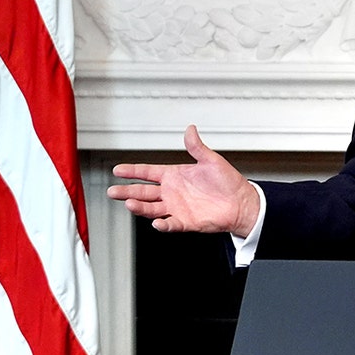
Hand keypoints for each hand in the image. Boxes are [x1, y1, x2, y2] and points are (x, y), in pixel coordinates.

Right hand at [106, 125, 259, 237]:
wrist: (242, 203)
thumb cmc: (228, 182)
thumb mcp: (212, 160)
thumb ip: (197, 147)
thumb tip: (190, 129)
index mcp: (175, 175)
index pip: (148, 172)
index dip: (133, 171)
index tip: (117, 170)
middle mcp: (172, 192)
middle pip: (143, 192)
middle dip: (127, 191)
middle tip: (112, 191)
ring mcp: (177, 208)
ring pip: (151, 208)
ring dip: (139, 207)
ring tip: (129, 203)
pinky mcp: (185, 222)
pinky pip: (170, 224)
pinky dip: (163, 225)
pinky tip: (157, 223)